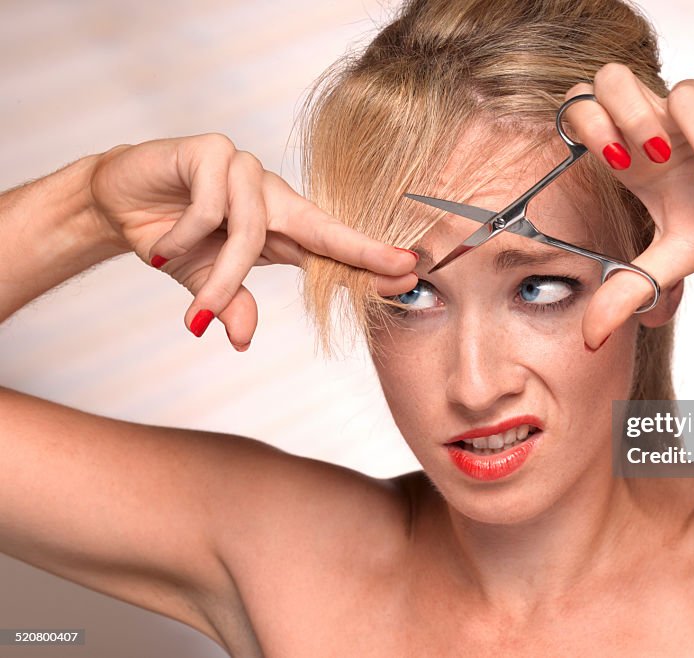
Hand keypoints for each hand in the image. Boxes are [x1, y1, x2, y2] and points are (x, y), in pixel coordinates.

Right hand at [89, 134, 417, 348]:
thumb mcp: (203, 281)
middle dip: (364, 251)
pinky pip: (211, 207)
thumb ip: (229, 303)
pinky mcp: (212, 150)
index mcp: (281, 228)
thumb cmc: (171, 238)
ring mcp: (244, 169)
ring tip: (196, 306)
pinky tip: (161, 244)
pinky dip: (184, 237)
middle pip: (324, 227)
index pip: (333, 248)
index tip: (410, 277)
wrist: (114, 203)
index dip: (370, 263)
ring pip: (252, 231)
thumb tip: (242, 341)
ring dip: (223, 277)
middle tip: (401, 271)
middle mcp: (272, 196)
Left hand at [563, 64, 693, 347]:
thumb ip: (630, 291)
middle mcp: (657, 123)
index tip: (621, 163)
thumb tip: (591, 339)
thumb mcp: (676, 259)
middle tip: (659, 158)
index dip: (588, 128)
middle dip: (631, 116)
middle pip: (609, 79)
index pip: (581, 113)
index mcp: (631, 155)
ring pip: (677, 91)